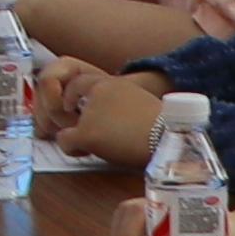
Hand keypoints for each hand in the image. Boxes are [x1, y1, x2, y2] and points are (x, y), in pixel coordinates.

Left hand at [35, 61, 162, 164]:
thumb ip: (119, 105)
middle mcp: (97, 91)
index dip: (74, 98)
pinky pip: (65, 141)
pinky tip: (88, 153)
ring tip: (94, 145)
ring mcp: (90, 112)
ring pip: (64, 124)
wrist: (170, 139)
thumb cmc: (163, 129)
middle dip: (69, 116)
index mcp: (112, 82)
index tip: (77, 110)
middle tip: (81, 130)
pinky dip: (72, 149)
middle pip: (66, 100)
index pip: (79, 82)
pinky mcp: (87, 133)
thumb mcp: (139, 104)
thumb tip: (110, 121)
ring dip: (75, 135)